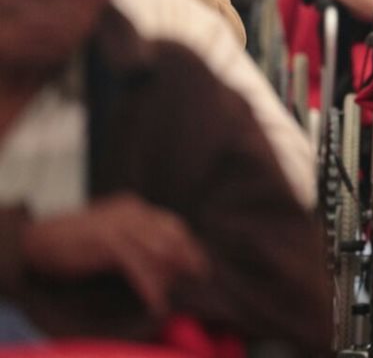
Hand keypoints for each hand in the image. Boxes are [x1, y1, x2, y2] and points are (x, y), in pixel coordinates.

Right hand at [22, 194, 209, 314]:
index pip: (173, 223)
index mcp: (134, 206)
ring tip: (173, 294)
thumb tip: (164, 258)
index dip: (188, 244)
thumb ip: (135, 236)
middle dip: (188, 258)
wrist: (38, 240)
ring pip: (160, 252)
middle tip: (198, 277)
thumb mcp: (111, 230)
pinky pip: (139, 269)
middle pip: (173, 235)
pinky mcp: (109, 244)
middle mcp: (132, 212)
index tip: (198, 262)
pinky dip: (152, 288)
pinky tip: (157, 303)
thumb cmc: (74, 239)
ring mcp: (121, 226)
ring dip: (170, 276)